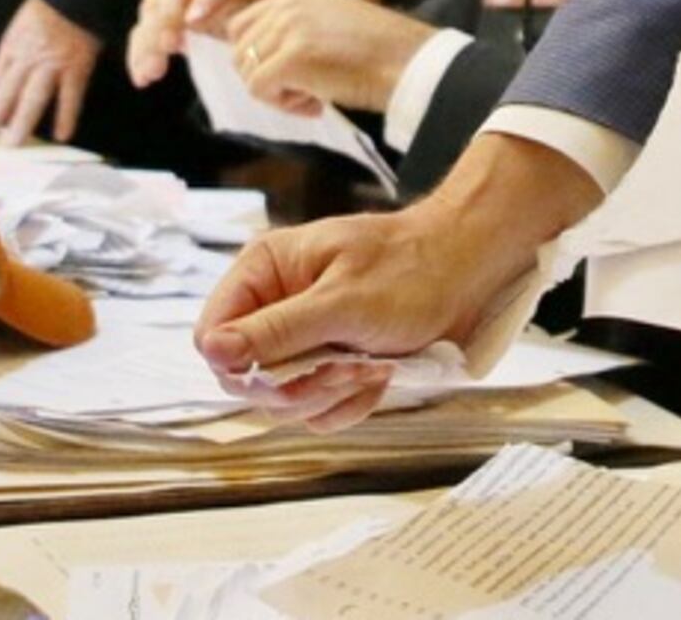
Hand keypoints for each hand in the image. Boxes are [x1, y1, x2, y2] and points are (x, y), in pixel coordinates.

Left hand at [0, 0, 99, 145]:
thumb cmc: (50, 9)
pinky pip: (70, 95)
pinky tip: (62, 134)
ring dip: (22, 122)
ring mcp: (52, 62)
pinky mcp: (77, 65)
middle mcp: (28, 56)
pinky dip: (67, 116)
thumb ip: (13, 57)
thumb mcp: (21, 28)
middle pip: (6, 93)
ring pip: (33, 97)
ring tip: (12, 144)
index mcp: (11, 46)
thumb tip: (5, 91)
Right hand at [128, 0, 278, 85]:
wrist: (266, 51)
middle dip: (170, 11)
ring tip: (151, 71)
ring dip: (149, 36)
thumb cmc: (277, 45)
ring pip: (156, 3)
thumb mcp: (281, 38)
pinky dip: (140, 53)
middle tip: (168, 44)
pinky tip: (143, 79)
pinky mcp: (168, 21)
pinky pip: (146, 30)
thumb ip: (276, 39)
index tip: (195, 20)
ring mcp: (184, 0)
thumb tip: (271, 55)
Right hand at [196, 138, 595, 425]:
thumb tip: (213, 350)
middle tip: (342, 368)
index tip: (277, 374)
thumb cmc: (411, 269)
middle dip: (297, 384)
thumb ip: (276, 330)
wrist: (469, 273)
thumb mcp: (341, 301)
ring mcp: (303, 342)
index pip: (211, 334)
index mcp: (265, 273)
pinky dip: (351, 402)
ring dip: (330, 394)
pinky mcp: (330, 367)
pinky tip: (379, 374)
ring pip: (283, 402)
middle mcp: (275, 308)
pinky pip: (319, 410)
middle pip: (245, 379)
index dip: (236, 364)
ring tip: (370, 365)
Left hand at [228, 0, 438, 116]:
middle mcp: (287, 2)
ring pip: (246, 71)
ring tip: (314, 95)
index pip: (244, 26)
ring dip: (276, 93)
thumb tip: (257, 59)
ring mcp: (288, 28)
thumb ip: (293, 30)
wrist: (409, 63)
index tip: (299, 72)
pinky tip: (316, 103)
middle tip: (304, 90)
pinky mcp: (292, 57)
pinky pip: (259, 89)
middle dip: (264, 76)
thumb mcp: (328, 23)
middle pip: (239, 49)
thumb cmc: (378, 53)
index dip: (263, 58)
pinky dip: (283, 105)